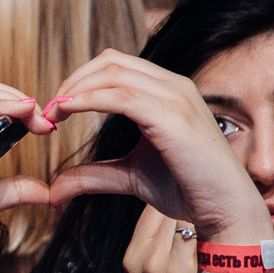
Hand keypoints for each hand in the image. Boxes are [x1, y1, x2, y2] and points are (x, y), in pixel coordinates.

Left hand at [46, 51, 271, 242]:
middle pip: (110, 62)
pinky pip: (122, 96)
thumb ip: (94, 175)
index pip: (115, 66)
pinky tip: (67, 114)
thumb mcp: (129, 177)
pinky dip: (88, 100)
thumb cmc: (187, 189)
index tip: (54, 108)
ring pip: (113, 73)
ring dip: (75, 90)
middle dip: (72, 81)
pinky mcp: (173, 117)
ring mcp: (176, 98)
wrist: (225, 210)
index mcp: (167, 91)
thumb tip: (55, 188)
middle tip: (48, 110)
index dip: (79, 81)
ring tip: (53, 115)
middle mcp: (173, 86)